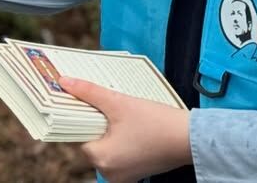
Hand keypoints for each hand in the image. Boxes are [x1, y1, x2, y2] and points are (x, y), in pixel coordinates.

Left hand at [58, 76, 192, 182]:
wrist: (191, 138)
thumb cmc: (157, 124)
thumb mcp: (118, 103)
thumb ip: (89, 92)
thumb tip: (65, 82)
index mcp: (102, 159)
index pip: (79, 135)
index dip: (83, 117)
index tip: (87, 103)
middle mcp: (111, 173)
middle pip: (93, 141)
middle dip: (99, 123)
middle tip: (109, 107)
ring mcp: (125, 175)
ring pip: (107, 146)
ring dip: (111, 130)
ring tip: (123, 116)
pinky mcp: (137, 172)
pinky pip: (120, 153)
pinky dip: (122, 139)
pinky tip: (132, 126)